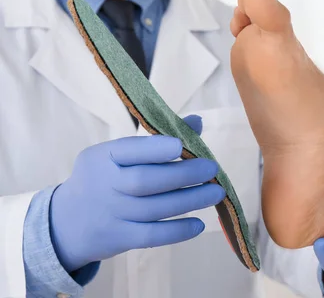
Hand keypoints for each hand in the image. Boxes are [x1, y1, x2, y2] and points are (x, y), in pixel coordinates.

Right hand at [49, 115, 223, 271]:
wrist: (67, 222)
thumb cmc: (105, 177)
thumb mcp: (118, 155)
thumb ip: (157, 140)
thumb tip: (197, 122)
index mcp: (102, 156)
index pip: (129, 150)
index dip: (155, 148)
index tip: (182, 145)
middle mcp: (104, 184)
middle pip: (145, 180)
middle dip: (183, 174)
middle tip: (212, 169)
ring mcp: (111, 214)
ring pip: (154, 208)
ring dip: (191, 200)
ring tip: (217, 192)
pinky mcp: (118, 239)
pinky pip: (152, 236)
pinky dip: (178, 231)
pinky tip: (200, 224)